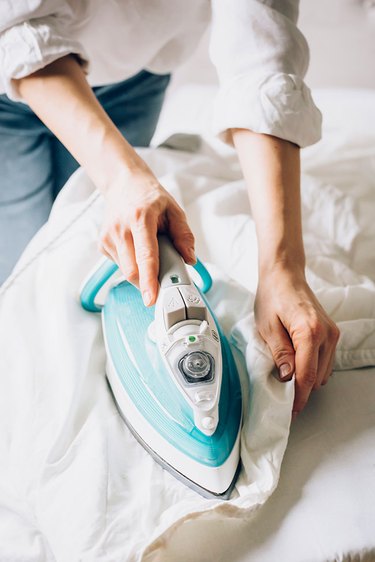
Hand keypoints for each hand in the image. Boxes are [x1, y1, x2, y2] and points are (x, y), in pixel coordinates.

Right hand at [98, 169, 195, 305]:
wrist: (123, 184)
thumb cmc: (150, 198)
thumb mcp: (174, 210)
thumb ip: (183, 235)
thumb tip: (189, 259)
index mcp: (140, 218)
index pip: (145, 256)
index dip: (149, 280)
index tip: (151, 298)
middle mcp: (120, 228)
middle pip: (132, 271)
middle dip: (148, 282)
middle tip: (162, 278)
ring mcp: (108, 237)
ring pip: (126, 271)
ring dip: (141, 271)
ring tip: (148, 251)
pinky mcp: (102, 244)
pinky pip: (120, 265)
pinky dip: (131, 264)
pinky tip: (135, 247)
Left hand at [254, 266, 339, 417]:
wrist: (285, 275)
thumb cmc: (272, 296)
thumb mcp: (267, 327)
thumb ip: (279, 353)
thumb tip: (286, 379)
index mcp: (309, 332)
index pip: (306, 375)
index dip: (298, 397)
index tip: (290, 411)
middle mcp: (327, 334)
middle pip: (316, 377)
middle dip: (300, 389)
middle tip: (281, 394)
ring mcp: (332, 334)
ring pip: (323, 372)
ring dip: (306, 379)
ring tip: (286, 375)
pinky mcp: (332, 333)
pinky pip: (325, 361)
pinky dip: (312, 368)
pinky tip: (296, 364)